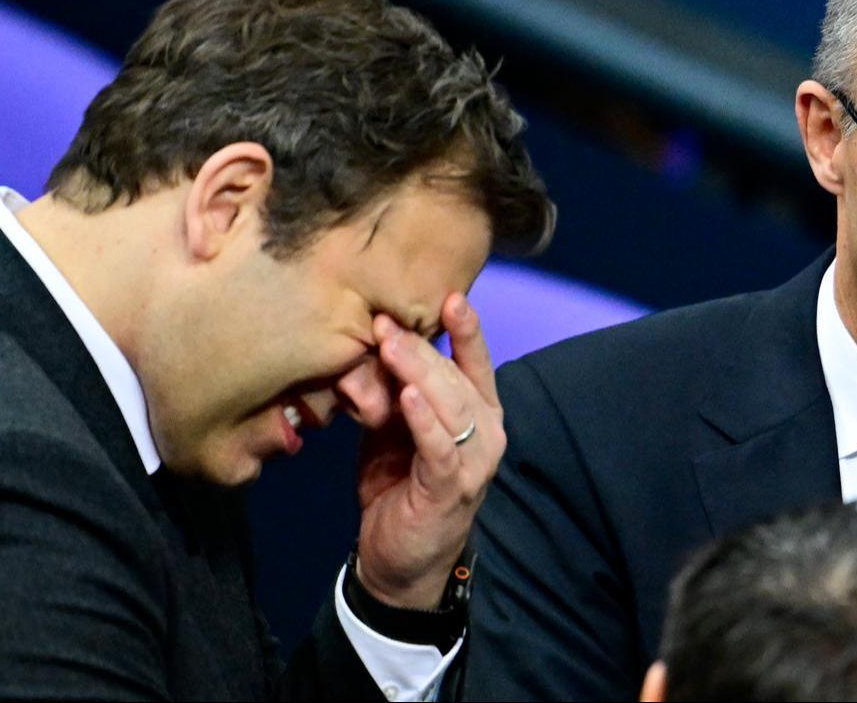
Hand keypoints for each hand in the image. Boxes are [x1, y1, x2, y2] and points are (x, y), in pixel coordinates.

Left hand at [353, 293, 505, 608]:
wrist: (399, 560)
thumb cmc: (400, 485)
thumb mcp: (394, 428)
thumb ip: (392, 392)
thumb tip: (369, 348)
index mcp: (478, 412)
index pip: (476, 361)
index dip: (466, 328)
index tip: (449, 296)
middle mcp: (487, 432)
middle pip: (456, 377)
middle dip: (420, 346)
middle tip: (384, 321)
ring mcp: (474, 461)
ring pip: (451, 405)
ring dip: (419, 372)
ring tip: (391, 346)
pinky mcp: (452, 489)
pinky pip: (439, 447)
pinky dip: (424, 420)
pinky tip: (406, 397)